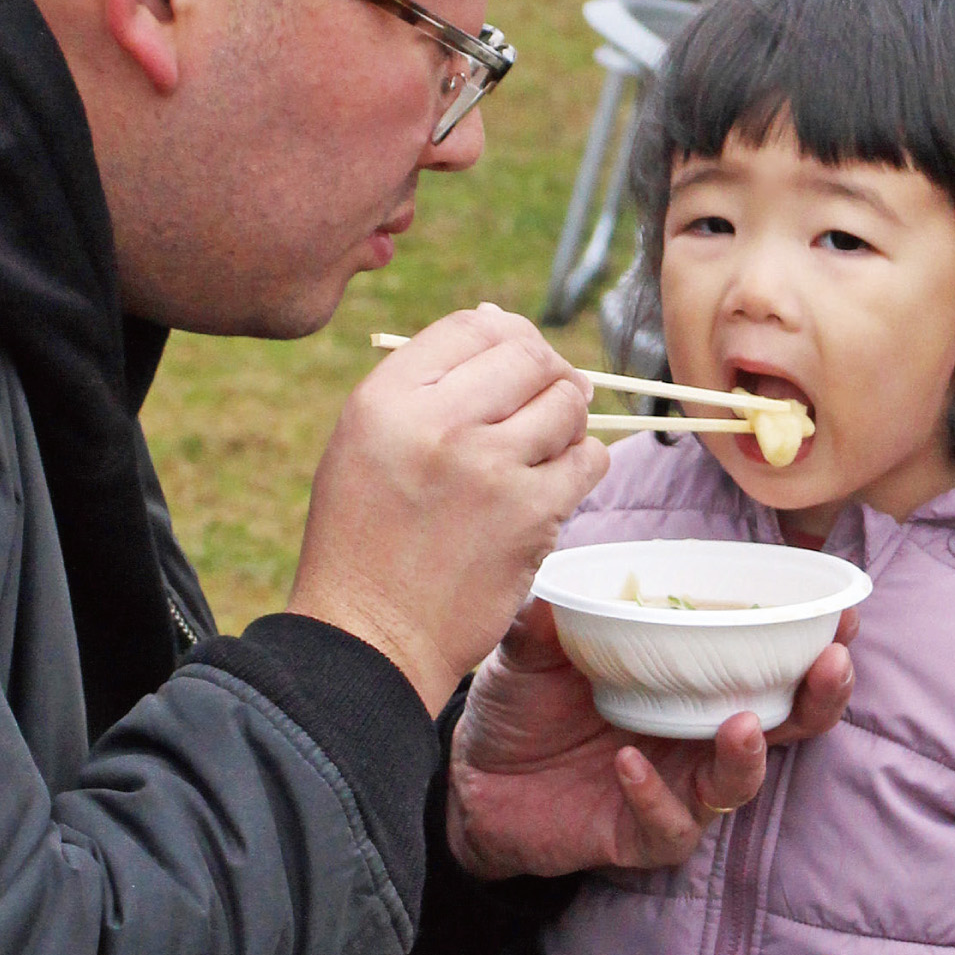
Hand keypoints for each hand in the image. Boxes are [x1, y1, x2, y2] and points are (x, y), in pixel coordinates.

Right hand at [287, 304, 605, 714]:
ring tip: (543, 446)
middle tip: (543, 399)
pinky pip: (589, 461)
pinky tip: (554, 483)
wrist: (369, 636)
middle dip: (545, 372)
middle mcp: (437, 423)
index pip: (471, 327)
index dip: (504, 335)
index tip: (514, 362)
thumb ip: (427, 382)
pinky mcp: (531, 514)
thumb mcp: (366, 441)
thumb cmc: (365, 537)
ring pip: (567, 403)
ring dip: (567, 419)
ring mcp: (489, 468)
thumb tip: (500, 318)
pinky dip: (582, 465)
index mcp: (386, 399)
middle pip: (528, 355)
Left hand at [447, 597, 856, 878]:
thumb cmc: (522, 704)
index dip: (815, 641)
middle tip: (831, 663)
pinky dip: (654, 796)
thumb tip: (554, 593)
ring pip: (738, 784)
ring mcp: (675, 789)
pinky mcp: (640, 836)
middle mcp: (697, 736)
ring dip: (748, 756)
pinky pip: (667, 826)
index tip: (843, 611)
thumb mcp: (530, 651)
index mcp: (692, 683)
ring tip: (741, 724)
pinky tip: (629, 764)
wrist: (471, 781)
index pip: (771, 661)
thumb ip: (545, 622)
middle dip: (820, 697)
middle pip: (786, 725)